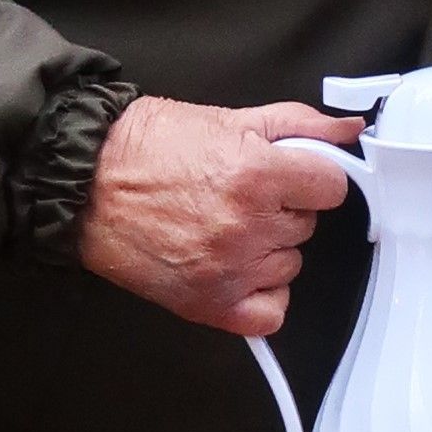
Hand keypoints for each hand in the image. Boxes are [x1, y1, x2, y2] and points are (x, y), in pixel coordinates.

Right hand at [78, 96, 354, 336]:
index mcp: (255, 175)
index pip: (331, 188)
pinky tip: (238, 269)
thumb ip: (298, 126)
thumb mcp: (227, 118)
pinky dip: (262, 295)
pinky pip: (271, 313)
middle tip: (237, 194)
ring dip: (267, 248)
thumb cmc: (146, 148)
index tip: (288, 176)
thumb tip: (348, 131)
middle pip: (307, 225)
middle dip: (281, 208)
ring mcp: (228, 271)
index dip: (310, 178)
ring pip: (289, 265)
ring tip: (222, 225)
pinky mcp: (209, 305)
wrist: (83, 182)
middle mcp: (246, 227)